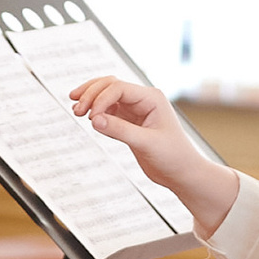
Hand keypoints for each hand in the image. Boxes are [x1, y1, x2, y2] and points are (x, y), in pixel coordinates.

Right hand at [68, 78, 238, 240]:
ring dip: (91, 100)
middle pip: (110, 86)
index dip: (101, 99)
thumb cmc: (174, 156)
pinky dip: (96, 111)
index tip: (91, 117)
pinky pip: (108, 110)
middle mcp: (143, 100)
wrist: (183, 173)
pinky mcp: (130, 122)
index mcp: (152, 98)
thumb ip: (120, 130)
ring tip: (75, 109)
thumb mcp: (147, 143)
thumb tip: (94, 120)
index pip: (119, 88)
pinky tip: (87, 117)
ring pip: (107, 95)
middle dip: (91, 95)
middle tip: (76, 110)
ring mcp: (136, 110)